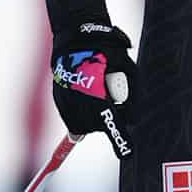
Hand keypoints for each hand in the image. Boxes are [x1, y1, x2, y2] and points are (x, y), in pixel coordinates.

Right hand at [50, 22, 135, 158]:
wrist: (76, 38)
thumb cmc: (106, 52)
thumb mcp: (128, 69)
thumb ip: (133, 96)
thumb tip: (134, 120)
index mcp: (97, 93)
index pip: (111, 122)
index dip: (120, 139)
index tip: (128, 153)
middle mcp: (79, 101)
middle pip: (97, 126)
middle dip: (109, 119)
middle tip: (115, 100)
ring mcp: (65, 102)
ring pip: (83, 126)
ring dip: (94, 118)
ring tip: (98, 93)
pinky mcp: (58, 101)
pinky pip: (72, 119)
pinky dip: (81, 114)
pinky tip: (86, 96)